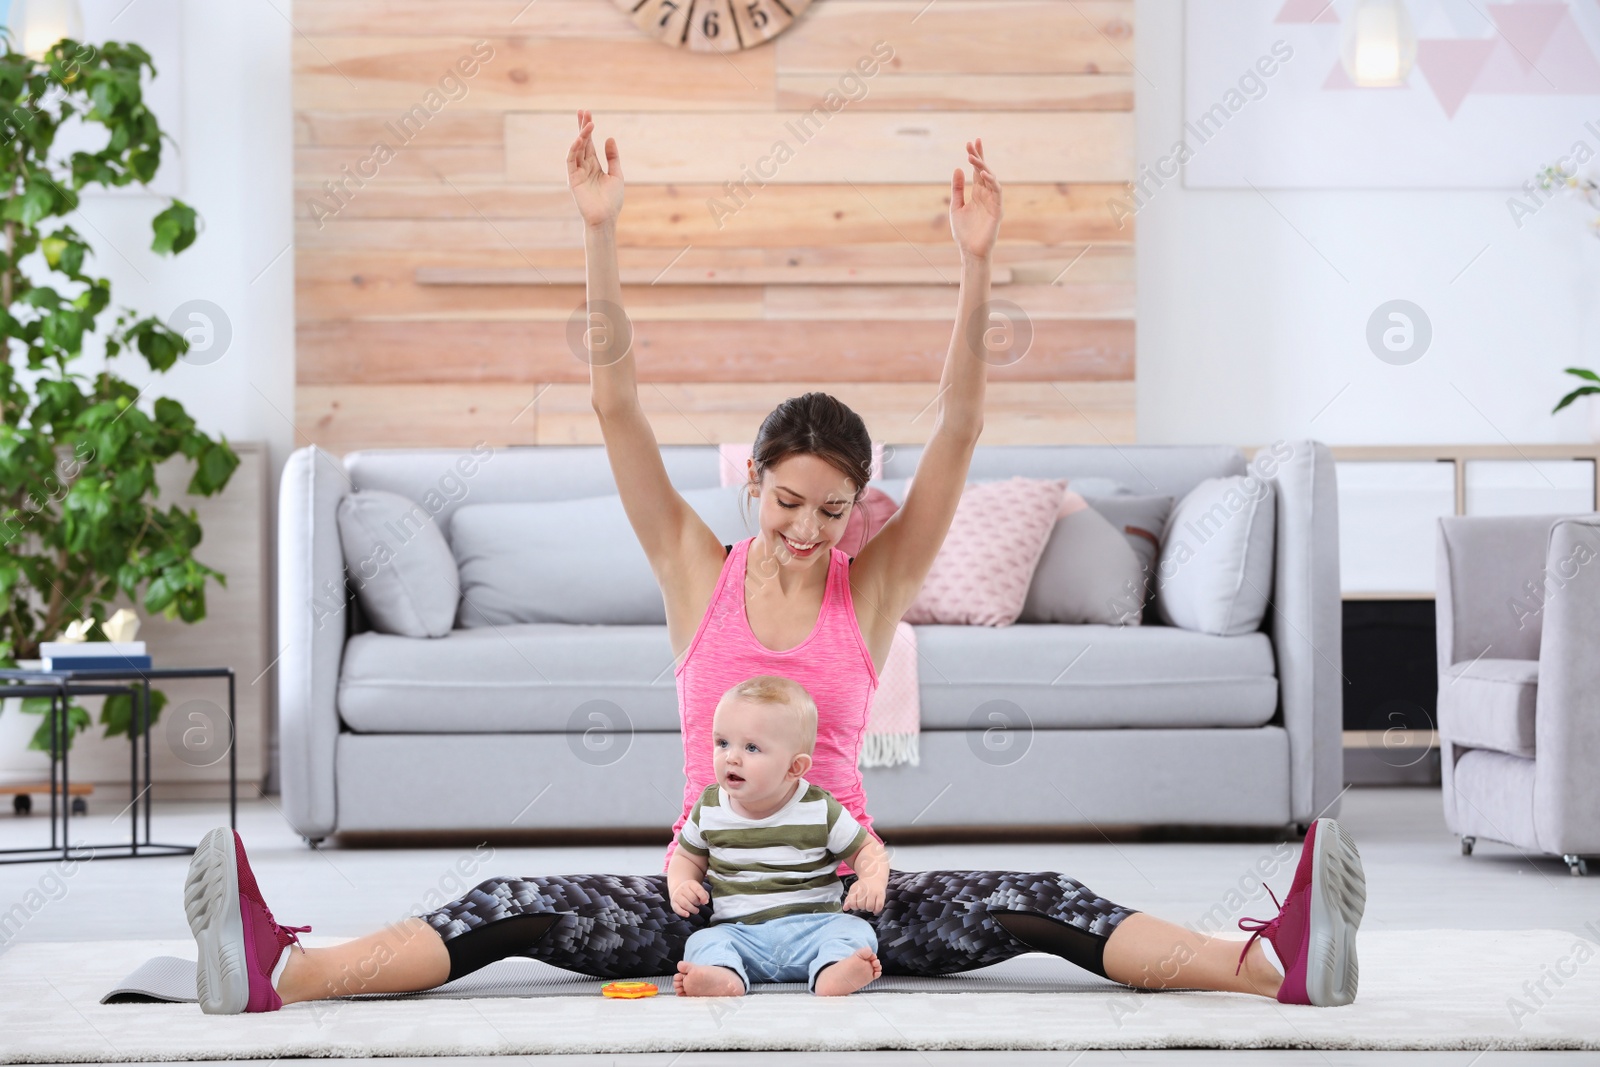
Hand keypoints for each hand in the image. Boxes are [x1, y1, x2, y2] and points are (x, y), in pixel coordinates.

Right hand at [567, 108, 623, 227]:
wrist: (606, 218)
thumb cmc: (612, 200)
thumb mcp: (616, 175)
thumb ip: (613, 157)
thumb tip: (609, 138)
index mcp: (594, 165)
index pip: (589, 143)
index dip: (588, 128)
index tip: (588, 114)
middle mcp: (584, 166)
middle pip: (582, 142)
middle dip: (582, 127)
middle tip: (584, 111)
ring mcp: (577, 172)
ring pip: (577, 149)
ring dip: (581, 135)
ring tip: (588, 122)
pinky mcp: (573, 179)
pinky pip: (571, 161)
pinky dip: (574, 149)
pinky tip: (580, 139)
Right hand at [670, 878, 708, 917]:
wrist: (679, 889)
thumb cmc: (691, 891)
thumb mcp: (698, 888)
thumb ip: (704, 894)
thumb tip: (705, 901)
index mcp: (690, 884)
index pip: (698, 889)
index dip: (703, 896)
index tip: (706, 902)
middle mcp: (682, 888)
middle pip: (692, 898)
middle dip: (697, 903)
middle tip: (698, 904)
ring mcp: (677, 896)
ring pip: (685, 904)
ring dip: (693, 909)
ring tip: (696, 910)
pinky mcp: (673, 903)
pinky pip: (677, 909)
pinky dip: (682, 913)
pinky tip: (687, 914)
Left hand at [843, 876, 885, 913]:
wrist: (874, 876)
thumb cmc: (863, 886)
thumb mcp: (854, 890)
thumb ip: (848, 900)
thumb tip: (845, 908)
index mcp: (856, 889)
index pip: (852, 903)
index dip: (854, 906)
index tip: (856, 905)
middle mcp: (864, 890)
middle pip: (861, 906)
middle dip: (862, 907)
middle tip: (864, 903)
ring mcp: (873, 892)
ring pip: (870, 907)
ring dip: (869, 909)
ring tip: (869, 905)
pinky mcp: (881, 894)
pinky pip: (879, 906)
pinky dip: (877, 910)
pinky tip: (875, 908)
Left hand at [949, 138, 1000, 260]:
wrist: (970, 251)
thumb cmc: (964, 232)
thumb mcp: (956, 206)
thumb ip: (957, 189)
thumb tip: (958, 168)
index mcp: (977, 193)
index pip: (977, 170)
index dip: (975, 156)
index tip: (971, 142)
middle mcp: (986, 195)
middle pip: (984, 171)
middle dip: (979, 157)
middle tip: (972, 144)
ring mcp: (993, 201)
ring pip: (991, 179)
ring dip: (983, 167)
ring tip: (972, 157)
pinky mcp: (997, 210)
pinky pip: (997, 192)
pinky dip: (991, 182)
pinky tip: (983, 174)